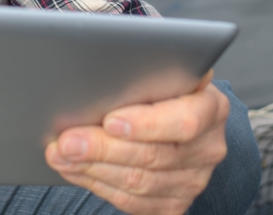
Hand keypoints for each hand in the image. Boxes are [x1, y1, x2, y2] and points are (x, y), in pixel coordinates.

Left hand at [45, 72, 229, 214]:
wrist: (181, 120)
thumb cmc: (165, 87)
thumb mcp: (165, 70)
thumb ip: (146, 71)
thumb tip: (103, 72)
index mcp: (211, 107)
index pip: (184, 120)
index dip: (146, 123)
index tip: (109, 119)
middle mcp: (208, 148)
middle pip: (153, 155)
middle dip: (103, 147)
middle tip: (67, 140)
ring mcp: (193, 180)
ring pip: (138, 182)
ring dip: (92, 168)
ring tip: (61, 154)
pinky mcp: (173, 204)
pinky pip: (132, 202)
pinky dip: (97, 184)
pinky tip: (74, 169)